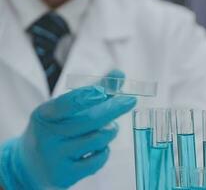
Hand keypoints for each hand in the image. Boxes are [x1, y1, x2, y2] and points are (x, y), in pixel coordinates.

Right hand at [0, 86, 135, 188]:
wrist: (31, 164)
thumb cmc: (55, 129)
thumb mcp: (64, 109)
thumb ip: (93, 90)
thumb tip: (119, 74)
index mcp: (45, 115)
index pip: (65, 104)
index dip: (85, 97)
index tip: (104, 91)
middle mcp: (48, 137)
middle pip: (89, 121)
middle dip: (114, 109)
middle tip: (130, 100)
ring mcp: (56, 158)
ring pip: (97, 140)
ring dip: (110, 131)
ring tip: (110, 127)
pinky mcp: (66, 175)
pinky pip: (98, 161)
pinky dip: (105, 151)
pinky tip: (101, 146)